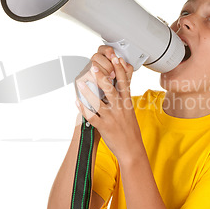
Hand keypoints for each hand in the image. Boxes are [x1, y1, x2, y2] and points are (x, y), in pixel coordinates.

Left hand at [75, 46, 141, 163]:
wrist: (132, 149)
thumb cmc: (130, 130)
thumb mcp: (130, 111)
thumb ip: (124, 98)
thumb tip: (121, 85)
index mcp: (127, 103)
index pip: (124, 82)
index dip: (120, 69)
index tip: (116, 58)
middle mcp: (119, 109)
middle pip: (111, 89)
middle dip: (102, 76)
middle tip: (95, 66)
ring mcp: (111, 118)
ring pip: (98, 102)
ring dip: (88, 92)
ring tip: (80, 83)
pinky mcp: (104, 127)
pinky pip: (92, 117)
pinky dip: (83, 109)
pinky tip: (77, 102)